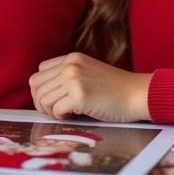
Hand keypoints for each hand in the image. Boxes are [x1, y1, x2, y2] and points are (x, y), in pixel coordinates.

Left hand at [29, 52, 151, 123]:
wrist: (136, 94)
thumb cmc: (114, 89)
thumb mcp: (88, 71)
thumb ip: (67, 75)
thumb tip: (43, 93)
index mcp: (71, 58)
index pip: (39, 72)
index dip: (41, 89)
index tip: (50, 100)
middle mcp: (70, 66)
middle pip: (36, 85)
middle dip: (41, 101)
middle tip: (53, 111)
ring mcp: (74, 79)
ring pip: (43, 99)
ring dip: (51, 110)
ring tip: (65, 113)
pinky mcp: (79, 96)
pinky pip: (55, 110)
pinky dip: (60, 116)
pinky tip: (73, 115)